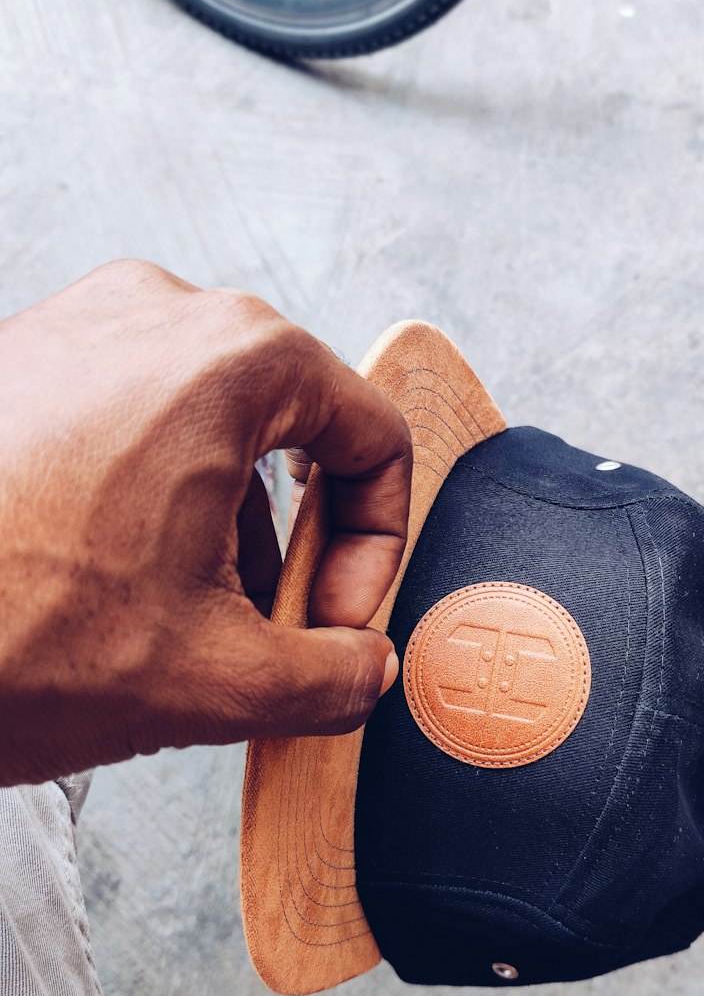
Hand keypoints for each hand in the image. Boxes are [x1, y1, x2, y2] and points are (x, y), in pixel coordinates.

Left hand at [0, 261, 411, 785]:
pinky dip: (155, 504)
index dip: (375, 548)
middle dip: (297, 543)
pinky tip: (119, 586)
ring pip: (215, 430)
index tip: (335, 617)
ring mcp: (80, 329)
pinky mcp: (23, 363)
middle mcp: (158, 315)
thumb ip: (335, 678)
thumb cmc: (5, 630)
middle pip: (297, 429)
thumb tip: (363, 670)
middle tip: (271, 626)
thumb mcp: (218, 680)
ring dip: (227, 528)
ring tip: (185, 620)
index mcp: (233, 360)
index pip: (375, 440)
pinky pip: (136, 425)